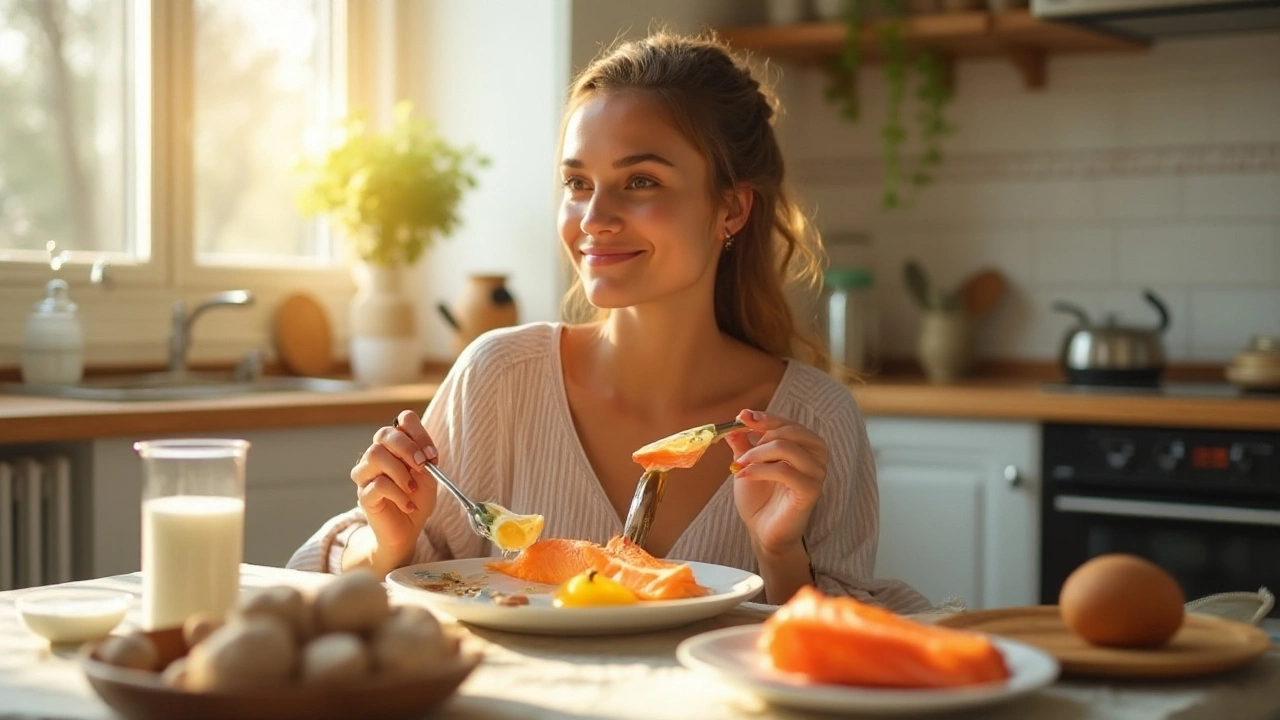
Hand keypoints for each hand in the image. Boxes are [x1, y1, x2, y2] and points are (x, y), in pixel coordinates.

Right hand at [350, 410, 438, 565]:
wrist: (408, 529)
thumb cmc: (417, 499)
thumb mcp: (429, 475)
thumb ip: (425, 458)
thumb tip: (422, 450)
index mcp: (395, 446)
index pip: (402, 420)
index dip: (418, 433)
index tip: (431, 455)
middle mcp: (377, 454)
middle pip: (384, 433)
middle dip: (407, 447)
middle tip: (422, 466)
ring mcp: (366, 473)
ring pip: (375, 455)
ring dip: (400, 472)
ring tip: (412, 489)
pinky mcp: (363, 494)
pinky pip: (378, 484)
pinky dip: (398, 495)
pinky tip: (408, 505)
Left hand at [724, 409, 826, 556]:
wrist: (761, 530)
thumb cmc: (759, 496)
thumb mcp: (748, 463)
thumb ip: (743, 442)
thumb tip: (737, 420)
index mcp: (806, 445)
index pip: (787, 423)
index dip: (765, 418)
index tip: (742, 416)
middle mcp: (817, 456)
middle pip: (790, 431)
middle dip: (760, 437)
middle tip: (740, 453)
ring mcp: (817, 473)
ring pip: (787, 448)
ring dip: (757, 454)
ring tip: (740, 466)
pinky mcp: (811, 491)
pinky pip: (785, 471)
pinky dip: (759, 470)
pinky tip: (744, 476)